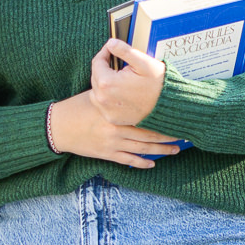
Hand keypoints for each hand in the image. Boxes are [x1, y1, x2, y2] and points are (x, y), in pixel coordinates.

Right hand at [46, 92, 180, 168]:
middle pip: (150, 134)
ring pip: (143, 149)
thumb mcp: (99, 95)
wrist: (58, 126)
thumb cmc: (79, 106)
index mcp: (118, 113)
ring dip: (161, 150)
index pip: (147, 116)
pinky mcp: (106, 154)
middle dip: (169, 136)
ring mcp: (113, 143)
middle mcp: (118, 129)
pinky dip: (141, 162)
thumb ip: (118, 94)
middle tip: (185, 136)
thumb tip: (134, 81)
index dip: (165, 118)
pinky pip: (128, 160)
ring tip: (176, 150)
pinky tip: (152, 163)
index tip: (178, 117)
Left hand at [90, 39, 166, 125]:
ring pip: (97, 92)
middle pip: (96, 77)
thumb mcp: (144, 62)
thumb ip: (125, 51)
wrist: (168, 106)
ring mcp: (106, 110)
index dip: (104, 53)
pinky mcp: (112, 118)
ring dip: (104, 84)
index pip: (97, 62)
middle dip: (104, 69)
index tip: (111, 50)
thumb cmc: (158, 84)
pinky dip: (108, 98)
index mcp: (107, 82)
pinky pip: (103, 105)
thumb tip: (110, 43)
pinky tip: (120, 93)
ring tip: (118, 79)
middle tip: (118, 64)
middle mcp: (102, 98)